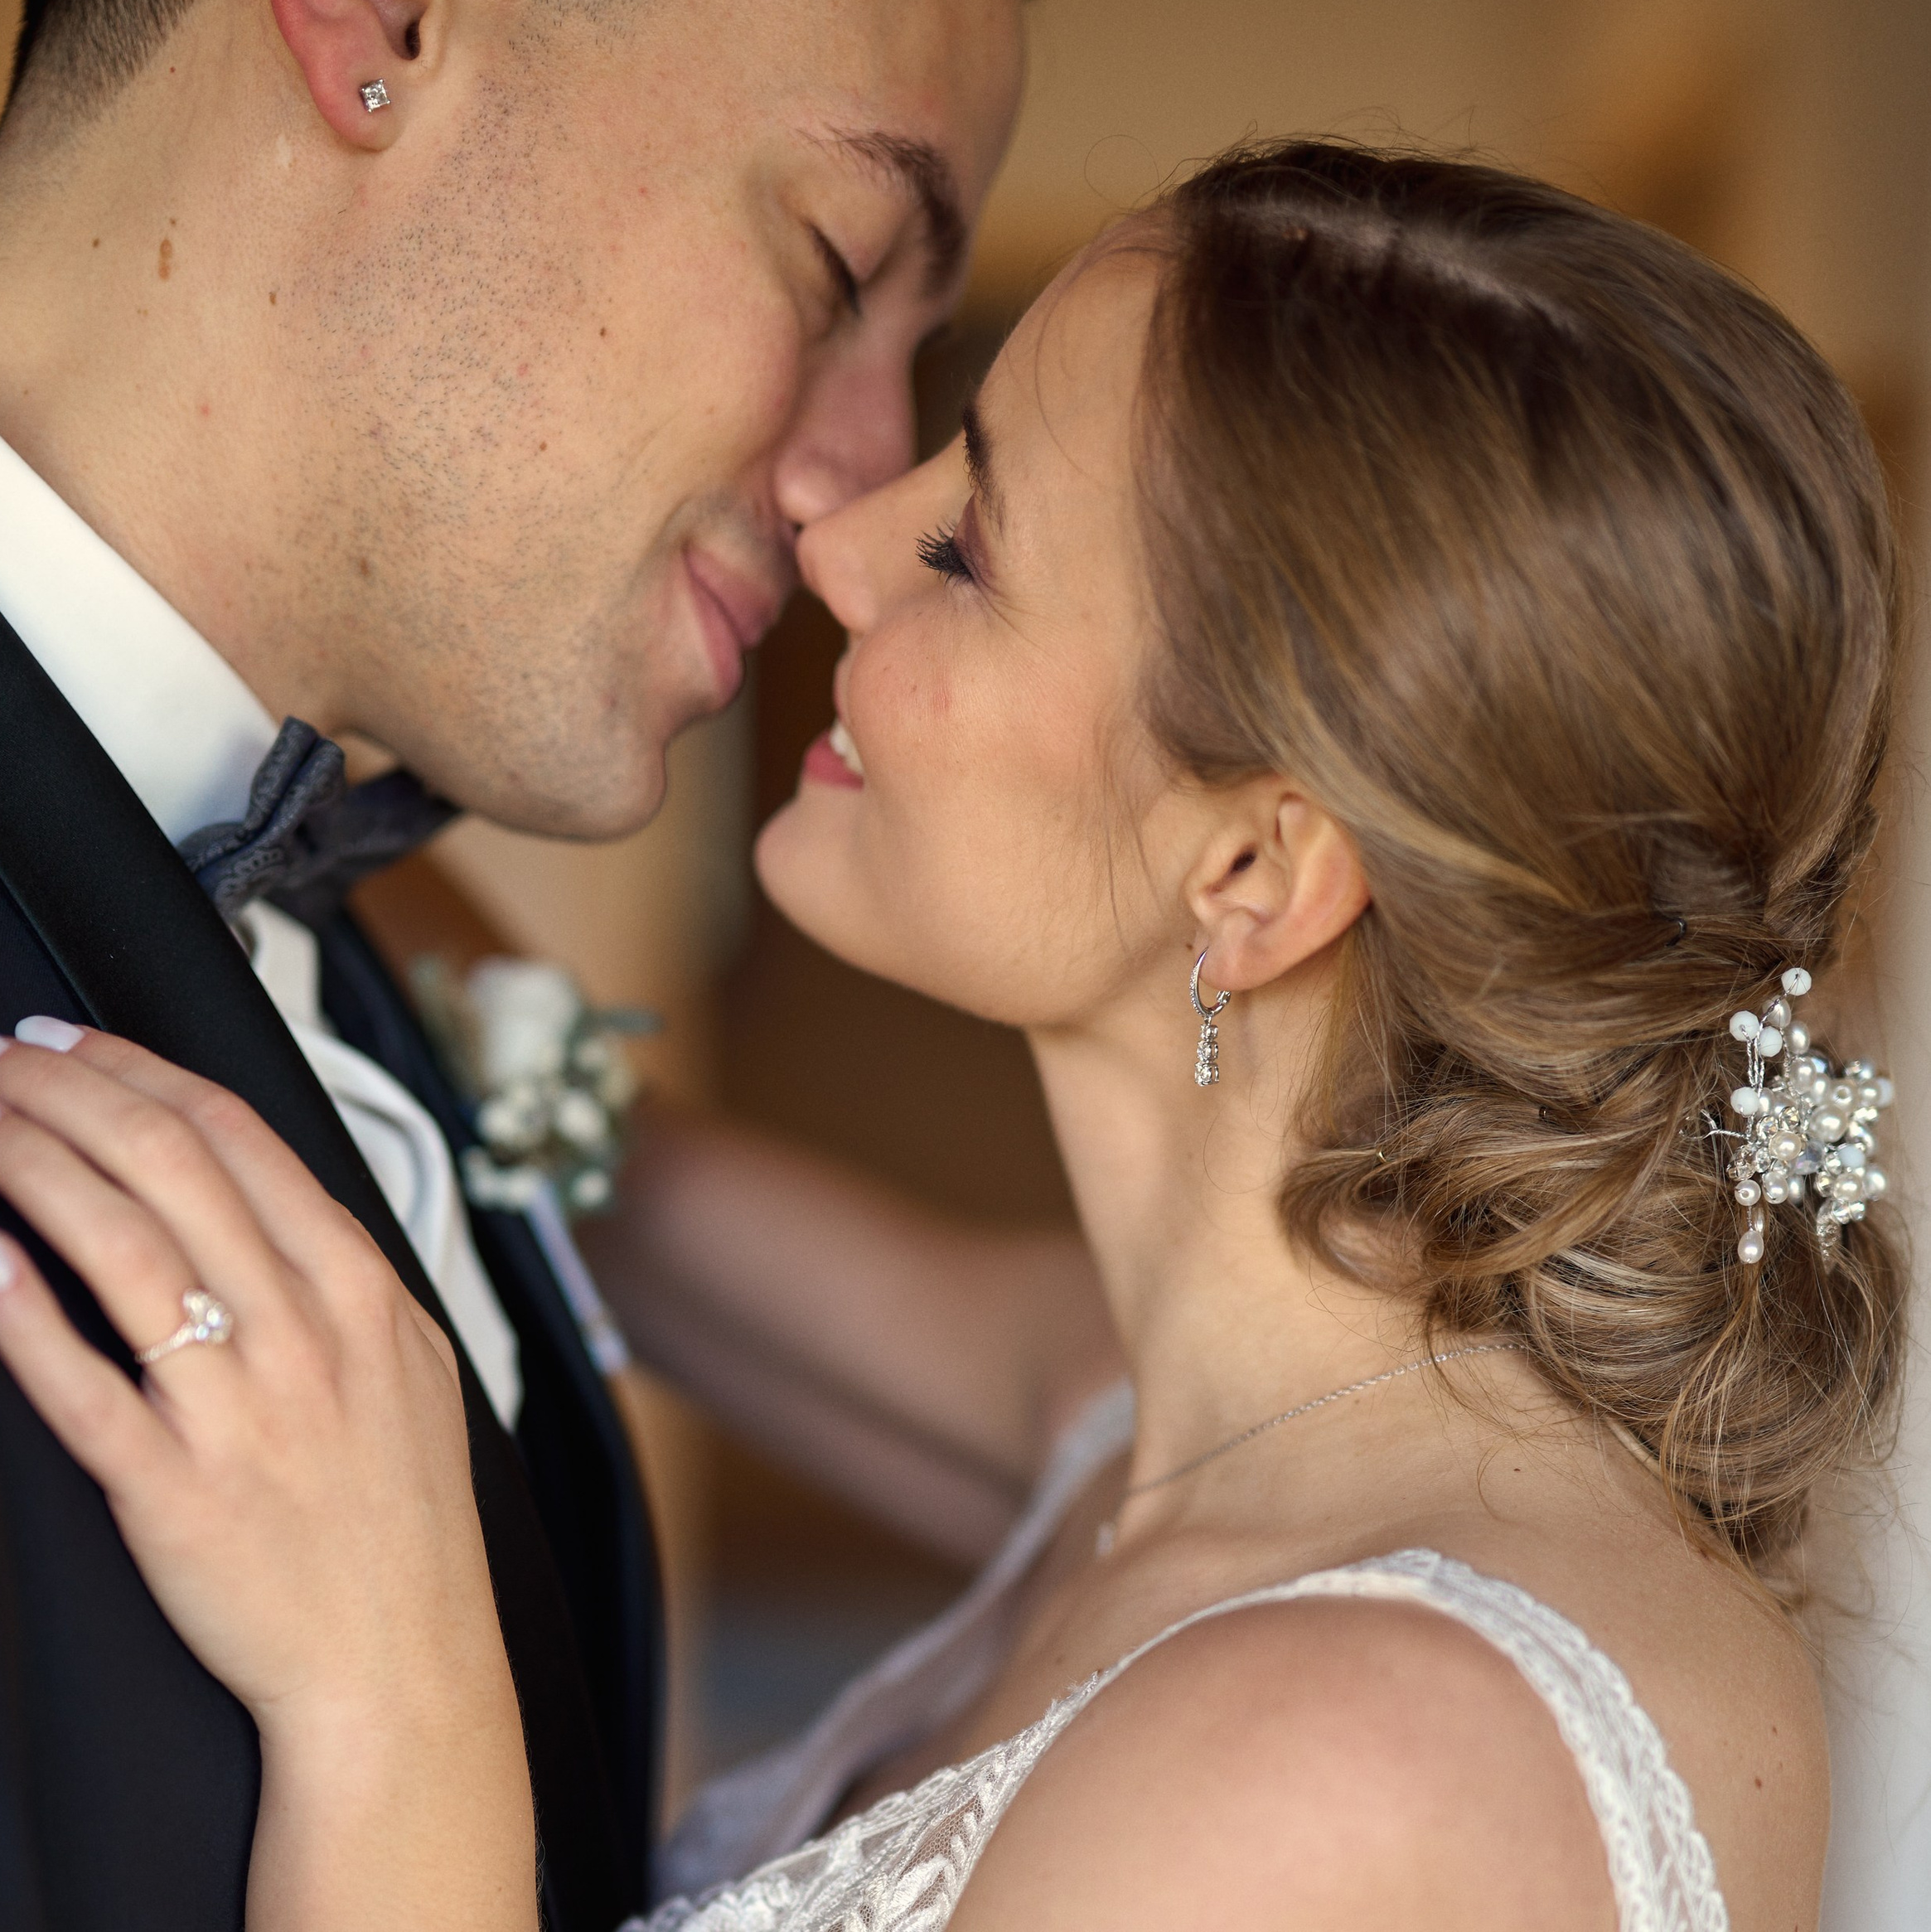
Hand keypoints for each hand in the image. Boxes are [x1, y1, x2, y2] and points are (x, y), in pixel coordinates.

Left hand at [0, 1020, 535, 1930]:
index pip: (237, 1137)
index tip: (72, 1045)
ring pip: (114, 1245)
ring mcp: (236, 1406)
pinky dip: (16, 1308)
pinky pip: (77, 1380)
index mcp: (360, 1290)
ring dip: (26, 1164)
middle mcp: (302, 1330)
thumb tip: (258, 1195)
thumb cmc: (399, 1522)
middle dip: (64, 1093)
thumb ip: (341, 1274)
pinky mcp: (169, 1489)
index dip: (138, 1072)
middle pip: (167, 1166)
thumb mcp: (410, 1366)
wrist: (399, 1664)